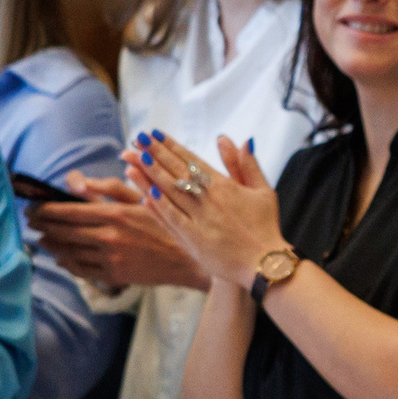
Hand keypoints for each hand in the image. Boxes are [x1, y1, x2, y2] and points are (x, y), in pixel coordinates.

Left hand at [31, 169, 208, 291]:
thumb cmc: (163, 223)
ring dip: (51, 245)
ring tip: (41, 238)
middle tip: (30, 221)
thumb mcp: (140, 198)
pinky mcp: (114, 275)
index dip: (46, 209)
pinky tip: (60, 258)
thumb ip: (107, 187)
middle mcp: (109, 236)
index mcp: (114, 213)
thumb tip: (77, 182)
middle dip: (42, 225)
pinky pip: (81, 270)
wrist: (186, 258)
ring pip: (69, 252)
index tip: (33, 207)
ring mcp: (110, 258)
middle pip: (64, 231)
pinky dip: (66, 264)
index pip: (69, 211)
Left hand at [127, 131, 288, 288]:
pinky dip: (156, 205)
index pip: (190, 160)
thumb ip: (246, 164)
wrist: (265, 264)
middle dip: (154, 153)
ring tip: (132, 159)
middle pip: (175, 171)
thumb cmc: (266, 227)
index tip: (153, 134)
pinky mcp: (192, 240)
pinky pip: (170, 218)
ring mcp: (198, 220)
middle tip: (136, 139)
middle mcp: (208, 200)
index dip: (170, 146)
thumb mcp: (263, 191)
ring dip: (148, 174)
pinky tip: (142, 193)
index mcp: (224, 186)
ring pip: (168, 192)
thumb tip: (234, 139)